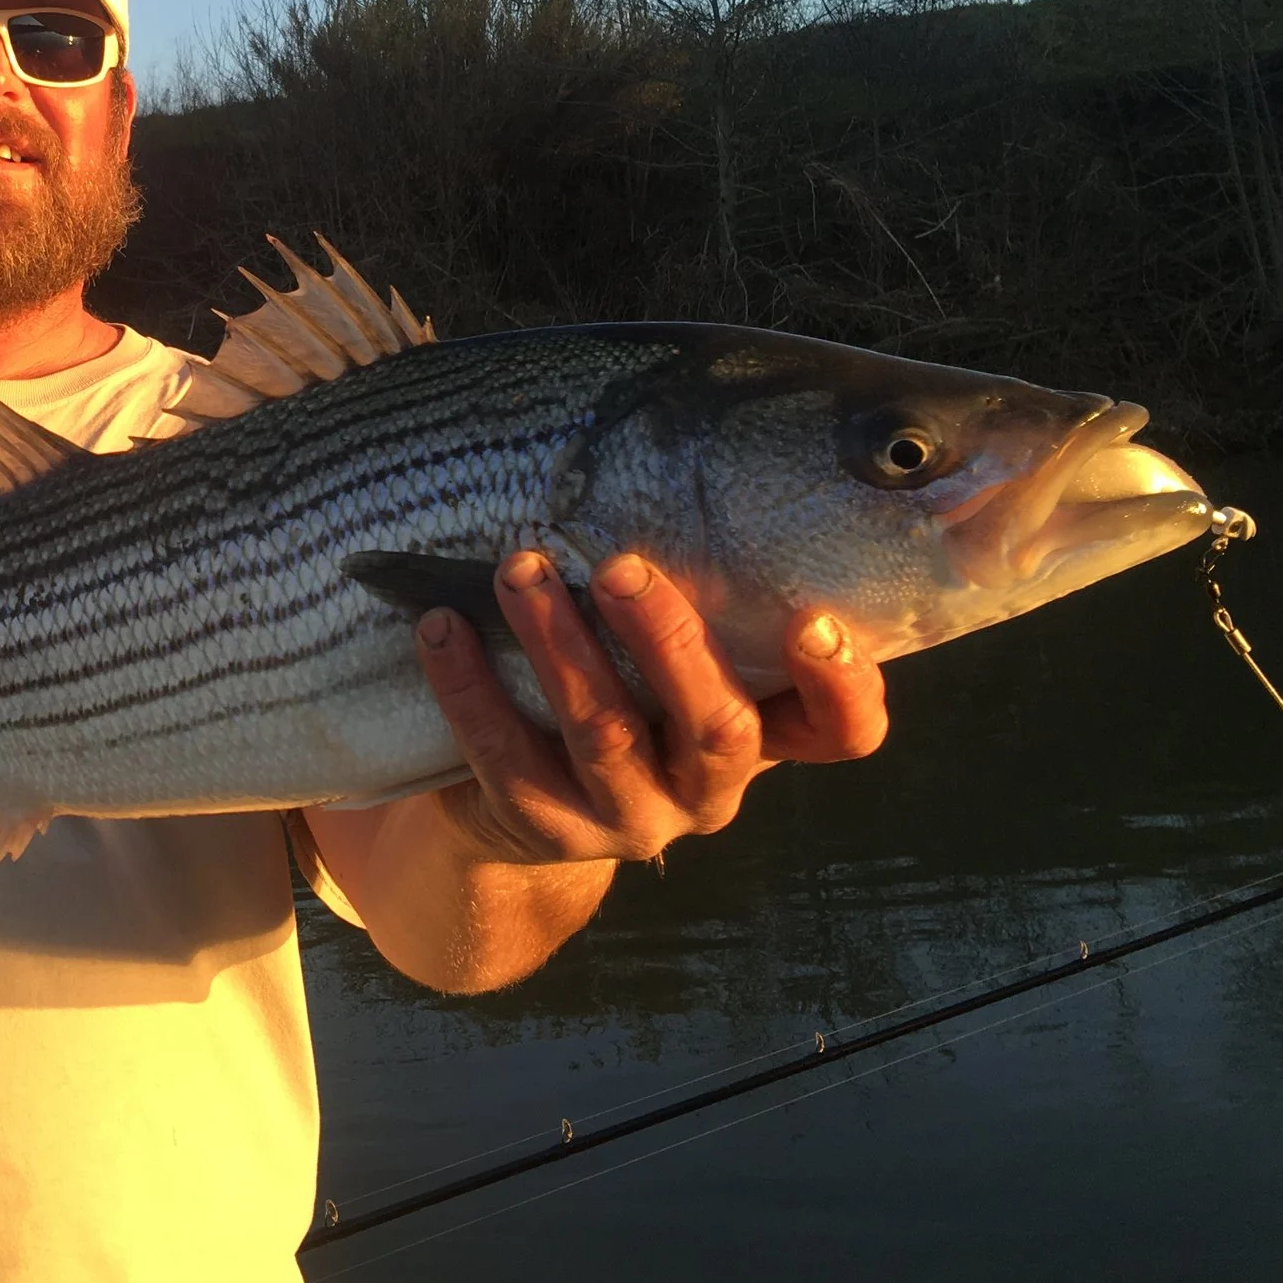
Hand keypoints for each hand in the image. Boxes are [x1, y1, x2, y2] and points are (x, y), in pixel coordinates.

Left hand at [415, 550, 886, 865]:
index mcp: (760, 736)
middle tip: (620, 568)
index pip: (841, 732)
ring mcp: (629, 819)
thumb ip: (696, 595)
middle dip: (671, 642)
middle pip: (716, 727)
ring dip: (559, 643)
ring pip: (605, 735)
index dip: (840, 685)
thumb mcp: (666, 655)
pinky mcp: (546, 829)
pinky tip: (442, 626)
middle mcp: (707, 789)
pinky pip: (505, 758)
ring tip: (517, 570)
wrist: (519, 809)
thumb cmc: (617, 689)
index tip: (812, 618)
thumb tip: (680, 453)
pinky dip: (470, 687)